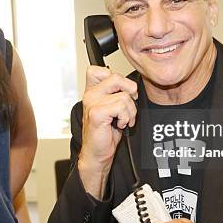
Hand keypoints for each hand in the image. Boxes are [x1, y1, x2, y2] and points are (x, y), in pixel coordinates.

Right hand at [78, 66, 137, 199]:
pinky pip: (121, 106)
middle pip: (116, 77)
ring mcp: (92, 103)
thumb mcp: (113, 108)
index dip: (116, 78)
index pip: (99, 69)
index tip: (122, 92)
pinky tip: (120, 125)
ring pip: (124, 95)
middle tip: (129, 104)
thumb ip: (117, 93)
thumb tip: (132, 86)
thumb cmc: (105, 133)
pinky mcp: (96, 113)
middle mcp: (90, 95)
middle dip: (129, 91)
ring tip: (124, 120)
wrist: (97, 154)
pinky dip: (126, 117)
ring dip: (130, 111)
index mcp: (92, 91)